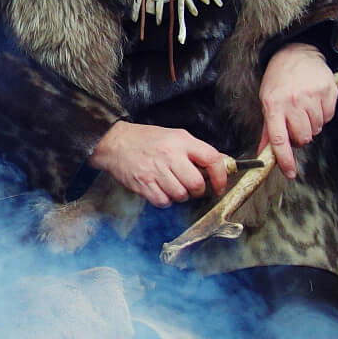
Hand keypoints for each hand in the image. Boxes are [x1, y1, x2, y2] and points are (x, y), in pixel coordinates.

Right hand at [89, 122, 232, 206]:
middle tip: (193, 188)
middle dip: (198, 190)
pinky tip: (161, 190)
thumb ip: (196, 150)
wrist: (116, 143)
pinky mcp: (144, 184)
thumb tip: (221, 162)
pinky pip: (164, 202)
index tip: (219, 185)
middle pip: (196, 183)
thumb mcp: (175, 136)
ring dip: (181, 196)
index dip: (219, 176)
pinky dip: (166, 200)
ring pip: (181, 195)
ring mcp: (156, 171)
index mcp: (181, 141)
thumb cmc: (147, 140)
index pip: (211, 159)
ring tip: (174, 186)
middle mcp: (170, 155)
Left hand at [259, 42, 337, 179]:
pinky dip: (323, 115)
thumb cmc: (279, 80)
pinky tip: (315, 102)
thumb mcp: (267, 101)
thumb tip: (265, 153)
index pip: (279, 140)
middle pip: (303, 138)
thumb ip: (268, 129)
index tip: (290, 173)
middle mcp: (293, 101)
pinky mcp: (329, 91)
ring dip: (312, 125)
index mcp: (274, 105)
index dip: (285, 160)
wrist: (297, 52)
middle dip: (300, 138)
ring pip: (317, 129)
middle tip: (296, 124)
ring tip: (305, 109)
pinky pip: (329, 117)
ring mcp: (313, 96)